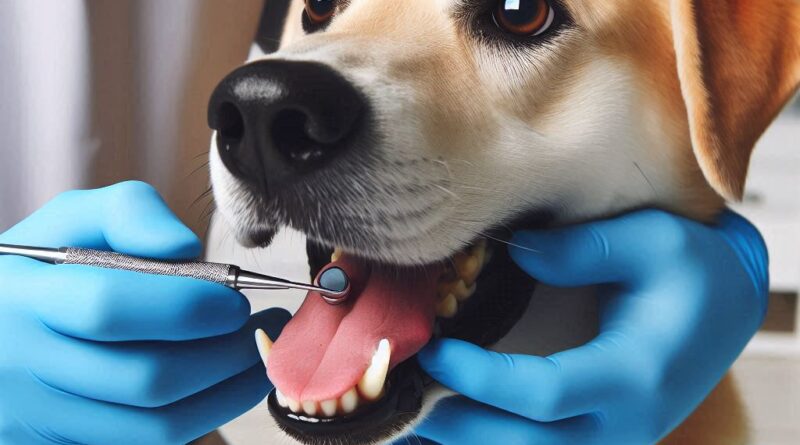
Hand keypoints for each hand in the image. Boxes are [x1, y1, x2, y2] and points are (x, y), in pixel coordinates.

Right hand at [0, 182, 289, 444]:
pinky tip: (229, 383)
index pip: (110, 308)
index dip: (186, 307)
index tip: (234, 300)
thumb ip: (130, 214)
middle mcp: (23, 366)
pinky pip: (150, 443)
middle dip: (222, 354)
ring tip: (258, 355)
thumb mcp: (75, 219)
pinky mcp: (68, 443)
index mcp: (24, 297)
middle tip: (260, 327)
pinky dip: (204, 415)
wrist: (6, 326)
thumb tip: (184, 247)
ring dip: (226, 391)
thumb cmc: (52, 266)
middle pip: (145, 378)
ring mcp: (43, 417)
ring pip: (155, 424)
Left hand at [415, 209, 767, 444]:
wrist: (726, 305)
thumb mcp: (651, 240)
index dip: (481, 379)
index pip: (543, 394)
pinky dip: (490, 440)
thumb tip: (516, 254)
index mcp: (634, 374)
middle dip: (457, 426)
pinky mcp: (600, 436)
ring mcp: (613, 438)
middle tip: (403, 395)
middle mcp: (623, 423)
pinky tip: (449, 425)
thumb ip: (585, 247)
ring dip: (468, 442)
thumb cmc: (690, 270)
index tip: (434, 350)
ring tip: (413, 415)